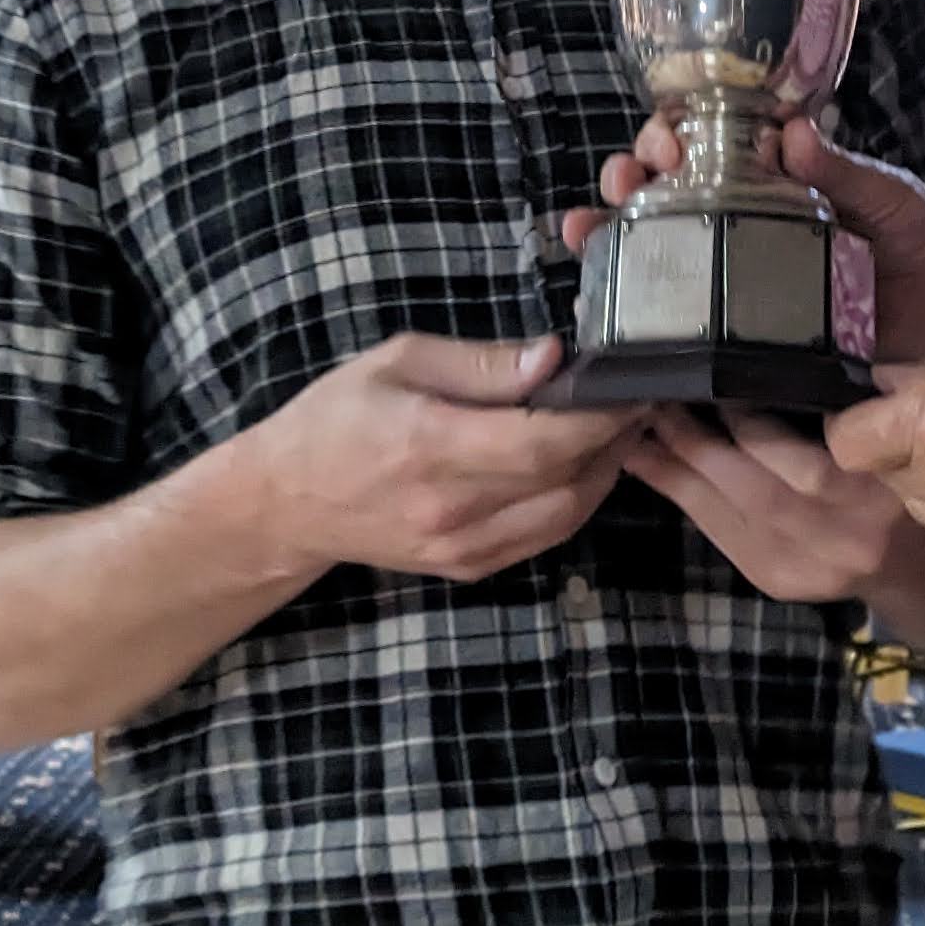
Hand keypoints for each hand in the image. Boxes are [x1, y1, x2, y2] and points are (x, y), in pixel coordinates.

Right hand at [246, 336, 645, 586]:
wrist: (287, 502)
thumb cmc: (336, 417)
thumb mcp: (398, 362)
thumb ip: (481, 364)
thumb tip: (552, 358)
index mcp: (432, 446)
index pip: (542, 442)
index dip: (600, 419)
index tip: (630, 388)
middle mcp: (451, 507)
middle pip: (565, 481)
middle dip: (613, 442)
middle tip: (637, 402)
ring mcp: (459, 546)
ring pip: (564, 517)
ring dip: (602, 476)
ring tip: (618, 434)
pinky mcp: (465, 567)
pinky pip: (541, 539)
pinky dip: (573, 505)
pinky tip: (580, 470)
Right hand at [562, 117, 924, 360]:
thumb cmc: (921, 238)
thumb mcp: (884, 194)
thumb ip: (841, 168)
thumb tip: (792, 132)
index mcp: (770, 181)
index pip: (701, 148)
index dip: (669, 137)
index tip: (662, 139)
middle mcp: (744, 228)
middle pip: (664, 198)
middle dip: (627, 183)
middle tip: (622, 181)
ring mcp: (741, 282)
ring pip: (663, 257)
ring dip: (614, 241)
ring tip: (587, 234)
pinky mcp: (750, 334)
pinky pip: (691, 323)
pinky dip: (645, 316)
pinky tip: (607, 311)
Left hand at [626, 405, 911, 605]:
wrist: (915, 562)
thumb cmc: (904, 474)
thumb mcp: (899, 432)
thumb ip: (860, 399)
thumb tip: (791, 344)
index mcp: (880, 497)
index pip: (809, 465)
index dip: (755, 426)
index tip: (718, 382)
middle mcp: (843, 539)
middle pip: (757, 493)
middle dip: (700, 445)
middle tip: (660, 400)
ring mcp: (805, 568)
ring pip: (728, 516)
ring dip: (678, 472)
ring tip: (641, 430)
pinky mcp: (775, 581)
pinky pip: (721, 534)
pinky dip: (686, 498)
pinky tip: (656, 466)